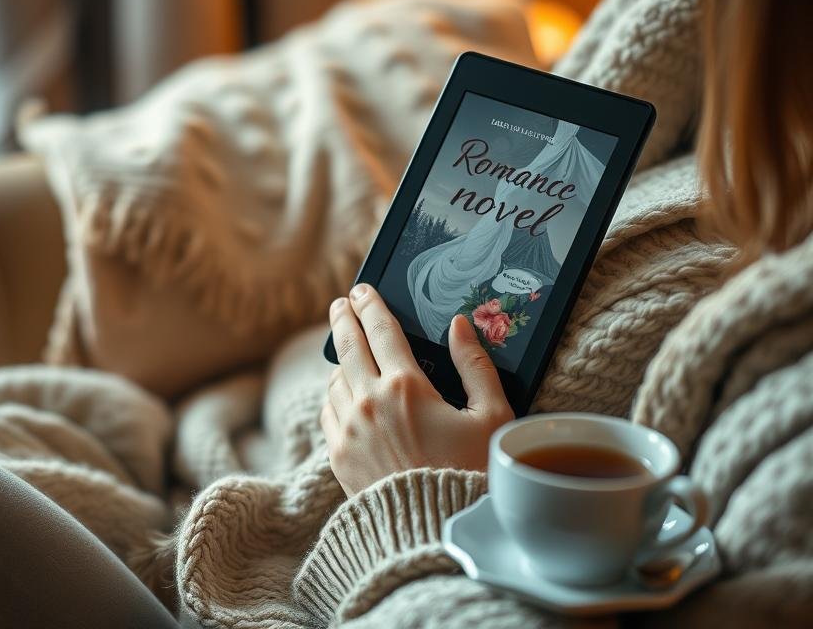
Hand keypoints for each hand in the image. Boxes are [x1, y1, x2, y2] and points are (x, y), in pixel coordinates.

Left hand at [321, 284, 512, 496]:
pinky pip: (329, 411)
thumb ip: (476, 365)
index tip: (361, 289)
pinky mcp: (338, 455)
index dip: (370, 304)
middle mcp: (369, 402)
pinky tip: (346, 393)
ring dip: (342, 360)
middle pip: (347, 345)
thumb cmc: (472, 473)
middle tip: (341, 304)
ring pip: (335, 378)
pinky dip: (336, 395)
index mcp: (406, 386)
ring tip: (350, 353)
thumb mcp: (490, 417)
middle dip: (343, 318)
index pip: (379, 329)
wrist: (437, 530)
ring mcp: (348, 429)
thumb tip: (459, 325)